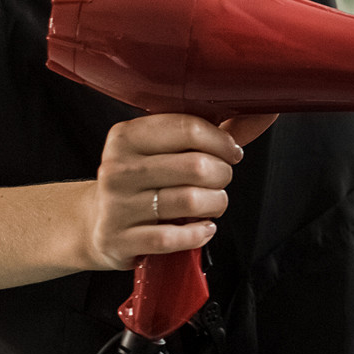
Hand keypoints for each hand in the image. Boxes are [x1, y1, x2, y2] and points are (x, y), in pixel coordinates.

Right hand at [79, 113, 271, 269]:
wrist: (95, 222)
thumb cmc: (140, 180)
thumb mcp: (159, 149)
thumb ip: (202, 132)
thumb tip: (258, 113)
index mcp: (126, 137)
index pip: (188, 127)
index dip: (222, 141)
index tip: (231, 151)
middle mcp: (117, 168)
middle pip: (197, 166)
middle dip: (222, 175)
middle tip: (220, 180)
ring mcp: (116, 206)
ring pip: (190, 201)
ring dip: (215, 204)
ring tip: (212, 203)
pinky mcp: (119, 240)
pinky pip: (174, 238)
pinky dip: (199, 234)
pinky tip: (202, 228)